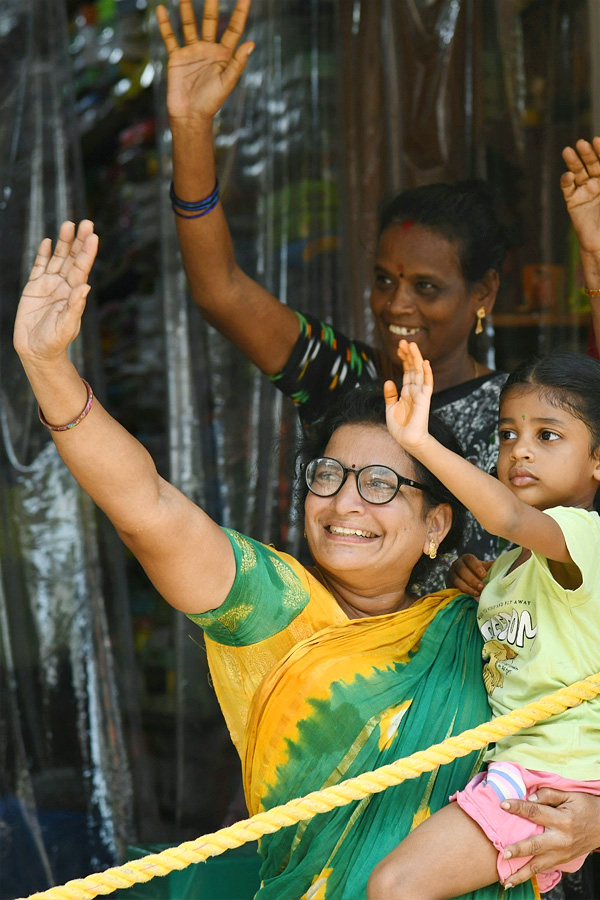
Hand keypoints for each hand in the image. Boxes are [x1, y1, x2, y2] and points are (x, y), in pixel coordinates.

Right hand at [13, 220, 97, 366]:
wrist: (36, 351)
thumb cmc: (55, 342)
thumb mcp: (66, 325)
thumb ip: (75, 306)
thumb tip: (85, 286)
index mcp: (74, 294)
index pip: (82, 268)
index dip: (87, 252)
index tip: (93, 236)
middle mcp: (63, 286)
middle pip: (72, 258)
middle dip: (78, 241)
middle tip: (85, 222)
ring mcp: (49, 285)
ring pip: (57, 259)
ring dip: (63, 242)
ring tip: (68, 225)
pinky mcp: (33, 287)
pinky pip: (39, 267)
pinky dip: (43, 254)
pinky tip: (48, 242)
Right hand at [157, 0, 254, 123]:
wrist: (190, 115)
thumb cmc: (211, 102)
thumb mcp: (227, 83)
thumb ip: (237, 63)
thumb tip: (251, 43)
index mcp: (224, 54)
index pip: (234, 28)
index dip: (241, 12)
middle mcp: (209, 49)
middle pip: (211, 20)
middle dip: (212, 3)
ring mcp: (192, 51)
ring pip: (190, 24)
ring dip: (187, 8)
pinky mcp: (177, 57)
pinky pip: (170, 37)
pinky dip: (165, 24)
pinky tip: (161, 9)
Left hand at [384, 340, 432, 451]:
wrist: (407, 440)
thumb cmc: (400, 427)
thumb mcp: (390, 408)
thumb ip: (390, 394)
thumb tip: (388, 380)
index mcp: (406, 392)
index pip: (406, 371)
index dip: (403, 359)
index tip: (399, 347)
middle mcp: (414, 390)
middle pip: (412, 368)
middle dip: (408, 355)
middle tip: (404, 341)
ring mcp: (420, 394)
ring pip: (419, 372)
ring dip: (416, 358)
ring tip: (412, 345)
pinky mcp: (424, 400)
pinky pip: (427, 384)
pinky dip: (427, 373)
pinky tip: (425, 363)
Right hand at [446, 554, 492, 596]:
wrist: (466, 582)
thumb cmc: (478, 574)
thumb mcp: (485, 568)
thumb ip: (493, 566)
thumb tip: (510, 562)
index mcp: (466, 558)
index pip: (470, 559)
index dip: (476, 567)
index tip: (484, 575)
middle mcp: (456, 564)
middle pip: (462, 570)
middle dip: (472, 579)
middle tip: (482, 587)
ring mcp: (451, 574)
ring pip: (456, 579)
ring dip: (467, 587)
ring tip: (477, 593)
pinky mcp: (448, 584)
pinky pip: (453, 588)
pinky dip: (462, 592)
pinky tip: (469, 596)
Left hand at [500, 789, 599, 887]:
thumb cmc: (585, 807)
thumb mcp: (570, 795)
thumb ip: (549, 794)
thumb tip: (530, 797)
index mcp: (562, 820)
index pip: (535, 812)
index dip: (518, 807)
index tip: (503, 804)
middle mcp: (561, 839)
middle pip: (535, 845)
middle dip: (518, 850)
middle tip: (504, 853)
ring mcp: (562, 853)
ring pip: (539, 865)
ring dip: (521, 873)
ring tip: (506, 880)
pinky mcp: (563, 860)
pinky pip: (544, 868)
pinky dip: (531, 875)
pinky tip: (518, 879)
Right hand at [561, 138, 599, 253]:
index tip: (597, 141)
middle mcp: (597, 183)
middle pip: (591, 164)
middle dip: (586, 154)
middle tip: (581, 143)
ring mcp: (584, 192)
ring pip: (577, 173)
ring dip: (573, 162)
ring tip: (568, 151)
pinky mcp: (573, 202)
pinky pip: (568, 189)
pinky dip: (566, 181)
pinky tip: (567, 176)